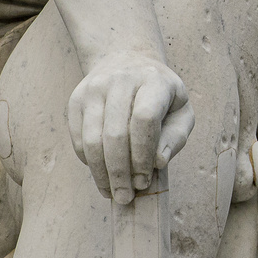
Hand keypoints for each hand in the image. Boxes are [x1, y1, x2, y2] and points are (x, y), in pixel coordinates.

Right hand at [67, 51, 194, 203]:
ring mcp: (94, 88)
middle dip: (120, 173)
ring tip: (112, 193)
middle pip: (115, 135)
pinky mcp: (76, 99)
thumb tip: (158, 162)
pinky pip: (78, 139)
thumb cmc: (160, 95)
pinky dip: (89, 162)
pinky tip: (102, 173)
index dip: (143, 155)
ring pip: (92, 140)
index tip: (145, 180)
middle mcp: (121, 79)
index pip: (144, 120)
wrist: (126, 60)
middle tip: (125, 198)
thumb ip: (176, 137)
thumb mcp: (181, 110)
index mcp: (153, 80)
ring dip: (101, 174)